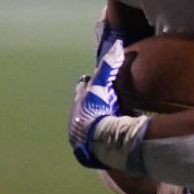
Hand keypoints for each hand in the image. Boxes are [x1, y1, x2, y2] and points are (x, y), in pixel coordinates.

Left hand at [69, 40, 124, 167]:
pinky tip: (106, 135)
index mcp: (79, 102)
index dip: (90, 82)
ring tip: (106, 116)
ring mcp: (80, 134)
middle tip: (101, 97)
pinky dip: (99, 133)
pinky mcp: (87, 149)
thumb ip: (109, 66)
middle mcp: (76, 117)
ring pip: (87, 122)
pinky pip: (93, 137)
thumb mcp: (103, 86)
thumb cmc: (98, 111)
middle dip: (90, 100)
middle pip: (83, 104)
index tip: (94, 78)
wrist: (99, 140)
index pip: (83, 87)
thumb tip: (118, 45)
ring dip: (94, 118)